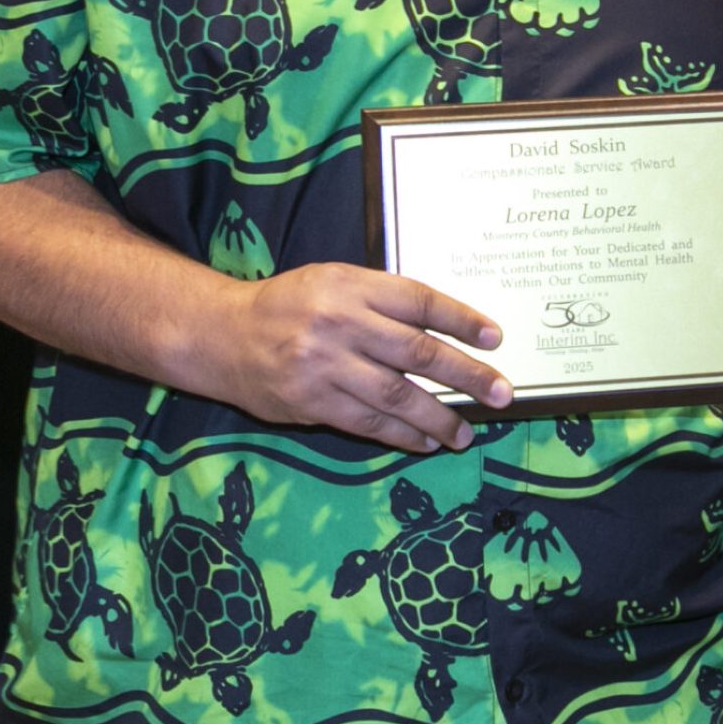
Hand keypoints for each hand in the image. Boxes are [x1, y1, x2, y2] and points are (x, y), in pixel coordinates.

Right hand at [212, 262, 510, 452]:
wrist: (222, 335)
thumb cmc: (289, 304)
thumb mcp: (334, 282)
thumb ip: (380, 301)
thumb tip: (441, 329)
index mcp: (351, 286)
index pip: (420, 301)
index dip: (461, 319)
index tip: (494, 337)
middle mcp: (342, 324)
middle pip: (418, 352)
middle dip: (467, 375)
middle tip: (501, 393)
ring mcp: (325, 366)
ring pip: (397, 395)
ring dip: (439, 417)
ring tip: (466, 433)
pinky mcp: (311, 403)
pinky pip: (368, 423)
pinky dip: (402, 435)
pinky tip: (425, 441)